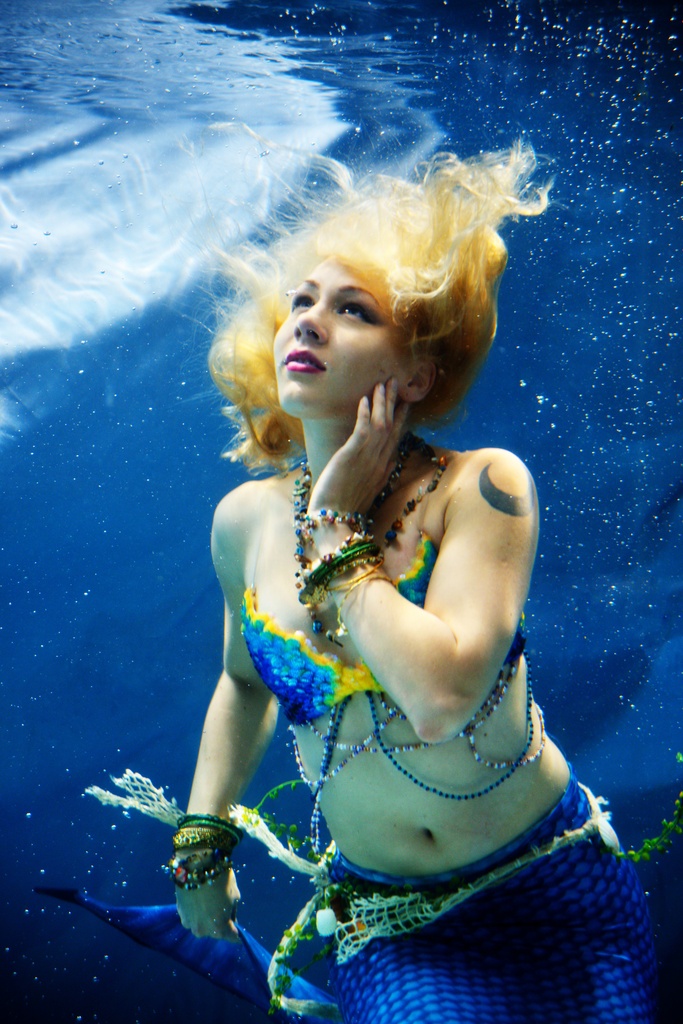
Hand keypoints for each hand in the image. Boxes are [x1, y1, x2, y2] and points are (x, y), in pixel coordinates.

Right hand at [175, 865, 240, 941]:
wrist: (197, 864)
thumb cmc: (221, 880)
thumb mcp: (234, 896)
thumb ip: (232, 912)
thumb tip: (230, 918)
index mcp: (219, 928)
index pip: (232, 937)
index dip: (237, 932)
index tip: (240, 929)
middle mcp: (202, 931)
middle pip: (216, 932)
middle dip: (221, 923)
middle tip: (224, 907)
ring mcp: (189, 923)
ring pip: (203, 925)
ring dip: (207, 918)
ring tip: (210, 901)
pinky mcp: (180, 914)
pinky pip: (192, 917)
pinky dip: (197, 912)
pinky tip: (200, 898)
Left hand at [309, 378, 410, 515]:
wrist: (334, 522)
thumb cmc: (344, 509)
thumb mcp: (366, 490)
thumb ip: (377, 475)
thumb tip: (387, 464)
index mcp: (383, 469)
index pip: (395, 438)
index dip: (400, 418)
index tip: (405, 403)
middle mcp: (379, 461)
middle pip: (391, 426)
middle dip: (393, 402)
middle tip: (395, 381)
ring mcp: (367, 459)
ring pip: (381, 424)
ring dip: (382, 402)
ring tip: (383, 383)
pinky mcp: (351, 457)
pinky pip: (363, 431)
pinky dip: (365, 414)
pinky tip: (364, 400)